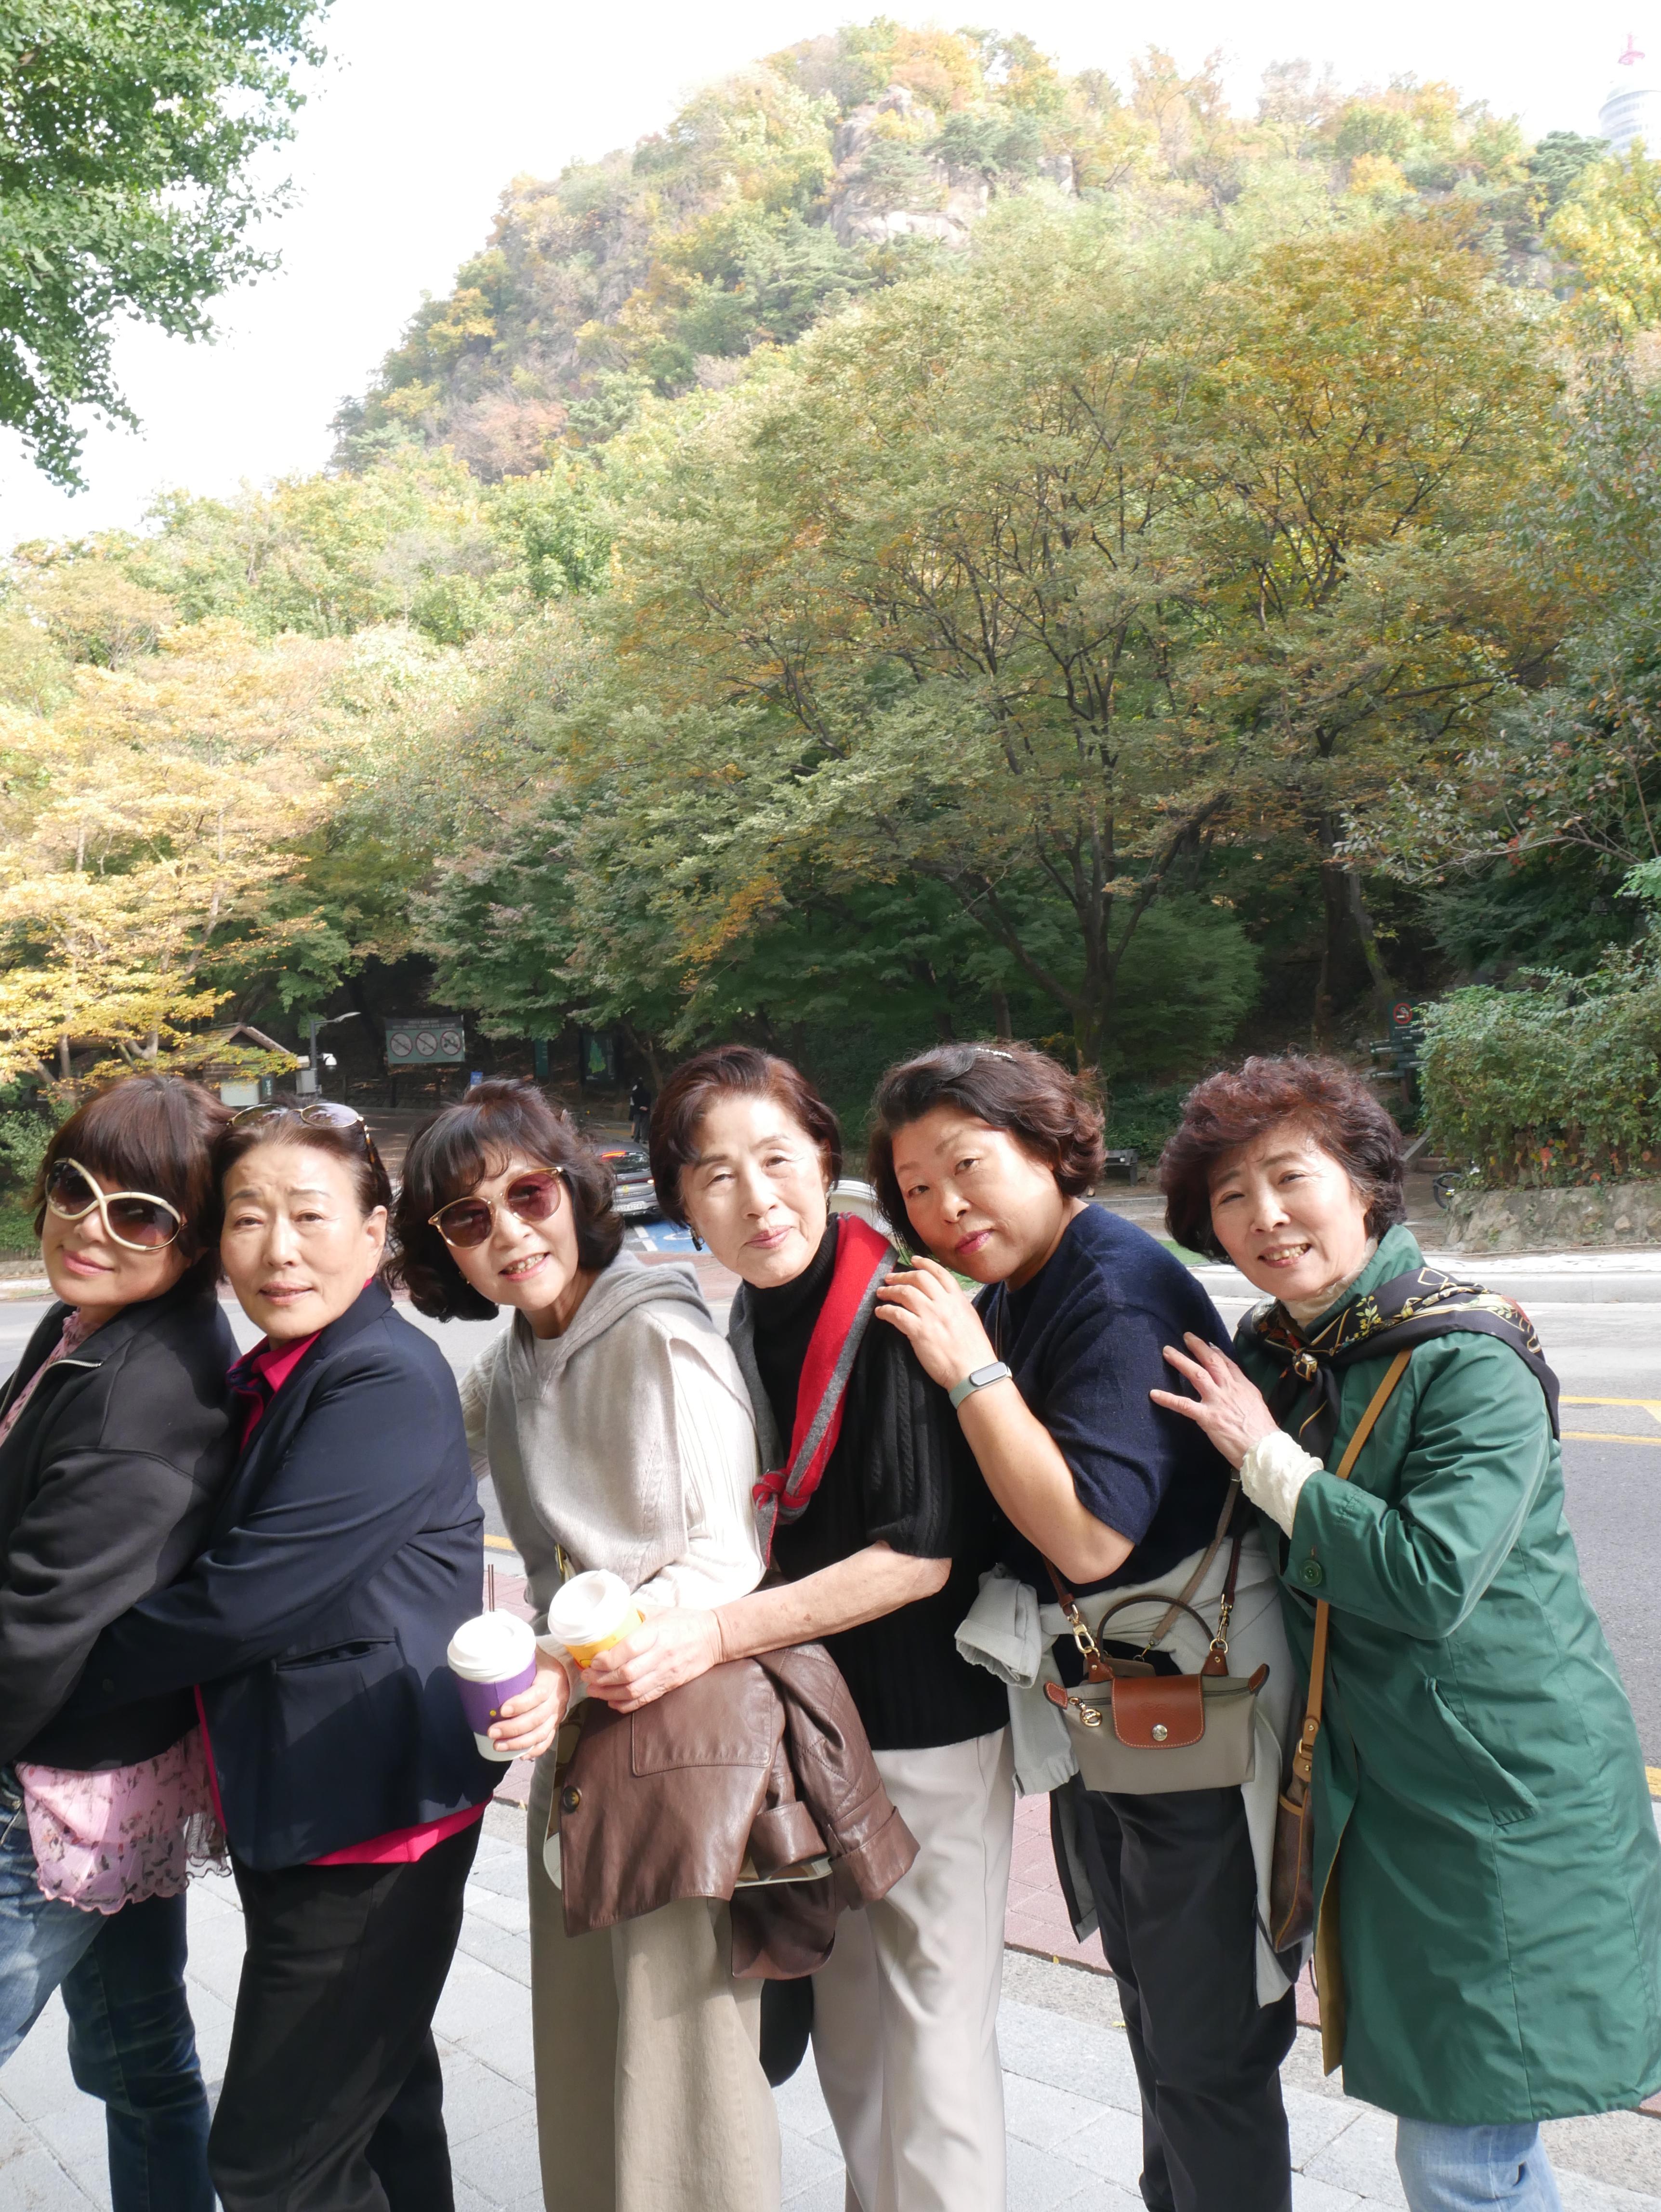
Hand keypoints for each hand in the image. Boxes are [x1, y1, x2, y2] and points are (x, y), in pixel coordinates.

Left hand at [489, 1646, 571, 1760]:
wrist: (563, 1668)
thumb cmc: (540, 1661)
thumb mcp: (531, 1655)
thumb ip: (514, 1659)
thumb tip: (488, 1661)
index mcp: (550, 1679)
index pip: (538, 1694)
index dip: (521, 1704)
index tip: (502, 1710)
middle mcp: (556, 1699)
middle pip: (537, 1718)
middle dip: (513, 1728)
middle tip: (492, 1732)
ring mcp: (557, 1714)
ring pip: (541, 1733)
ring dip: (520, 1743)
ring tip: (498, 1746)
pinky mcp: (556, 1724)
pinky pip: (548, 1740)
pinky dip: (535, 1750)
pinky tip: (521, 1756)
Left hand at [584, 1607, 723, 1713]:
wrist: (714, 1638)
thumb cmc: (683, 1621)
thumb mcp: (658, 1609)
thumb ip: (632, 1611)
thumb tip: (605, 1611)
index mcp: (657, 1633)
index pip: (628, 1650)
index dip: (607, 1659)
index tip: (592, 1660)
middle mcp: (661, 1655)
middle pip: (627, 1674)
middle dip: (602, 1679)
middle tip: (586, 1677)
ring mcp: (666, 1673)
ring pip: (633, 1690)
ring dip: (609, 1693)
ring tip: (593, 1690)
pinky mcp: (670, 1685)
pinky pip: (644, 1699)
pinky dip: (625, 1704)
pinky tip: (611, 1701)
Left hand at [874, 1256, 998, 1394]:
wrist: (973, 1372)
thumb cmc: (974, 1351)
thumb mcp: (970, 1320)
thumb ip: (957, 1306)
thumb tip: (944, 1299)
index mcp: (959, 1300)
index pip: (940, 1273)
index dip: (924, 1263)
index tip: (913, 1260)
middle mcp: (944, 1303)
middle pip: (919, 1278)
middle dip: (902, 1276)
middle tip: (890, 1279)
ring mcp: (931, 1316)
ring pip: (905, 1293)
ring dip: (890, 1291)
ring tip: (881, 1293)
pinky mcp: (919, 1332)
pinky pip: (897, 1314)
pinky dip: (886, 1311)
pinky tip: (881, 1312)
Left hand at [1149, 1334, 1278, 1470]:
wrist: (1264, 1449)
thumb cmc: (1264, 1433)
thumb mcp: (1258, 1406)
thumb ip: (1245, 1396)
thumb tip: (1238, 1394)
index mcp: (1244, 1387)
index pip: (1229, 1364)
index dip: (1218, 1353)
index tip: (1209, 1344)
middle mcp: (1230, 1389)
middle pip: (1212, 1362)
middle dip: (1198, 1347)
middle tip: (1186, 1337)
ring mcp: (1217, 1401)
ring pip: (1196, 1375)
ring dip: (1180, 1361)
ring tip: (1167, 1351)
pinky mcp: (1207, 1417)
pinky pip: (1183, 1405)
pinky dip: (1168, 1399)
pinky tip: (1154, 1394)